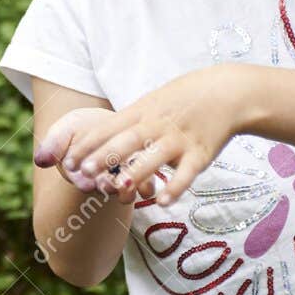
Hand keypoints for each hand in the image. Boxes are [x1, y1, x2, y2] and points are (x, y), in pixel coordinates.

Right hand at [34, 107, 159, 201]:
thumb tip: (40, 159)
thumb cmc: (78, 130)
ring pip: (127, 189)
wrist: (102, 124)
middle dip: (108, 188)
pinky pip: (147, 182)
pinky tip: (152, 174)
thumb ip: (53, 145)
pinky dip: (149, 182)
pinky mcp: (141, 171)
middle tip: (108, 184)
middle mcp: (102, 179)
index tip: (84, 182)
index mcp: (81, 171)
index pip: (81, 180)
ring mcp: (121, 178)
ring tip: (132, 183)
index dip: (83, 181)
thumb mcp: (62, 132)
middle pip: (105, 188)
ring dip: (129, 189)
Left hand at [54, 67, 247, 206]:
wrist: (227, 92)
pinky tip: (163, 202)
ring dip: (137, 172)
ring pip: (155, 157)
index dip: (88, 145)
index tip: (67, 161)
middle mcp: (158, 125)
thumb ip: (127, 121)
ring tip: (119, 188)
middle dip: (105, 157)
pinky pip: (187, 172)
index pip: (109, 128)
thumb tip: (95, 138)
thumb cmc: (182, 99)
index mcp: (142, 111)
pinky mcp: (201, 153)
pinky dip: (176, 187)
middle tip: (83, 173)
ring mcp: (179, 139)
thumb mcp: (151, 102)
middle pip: (128, 141)